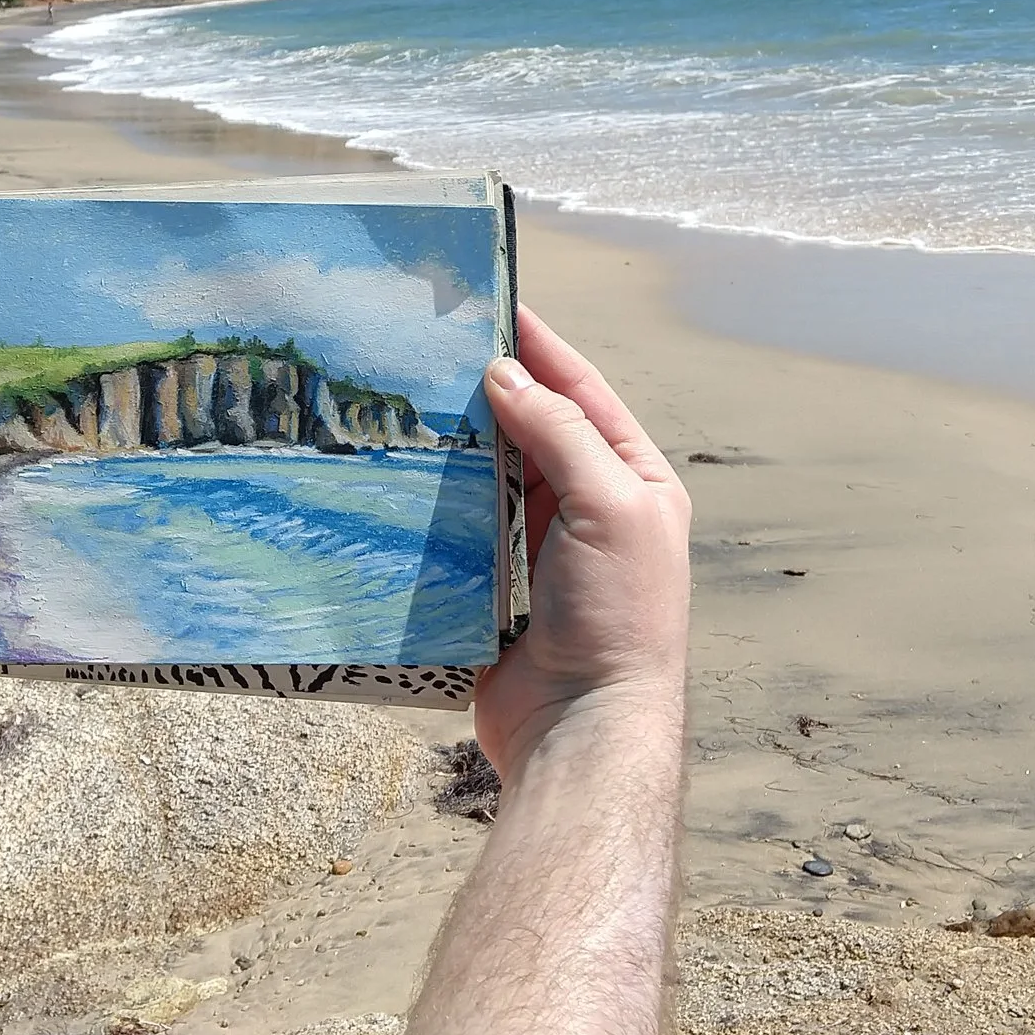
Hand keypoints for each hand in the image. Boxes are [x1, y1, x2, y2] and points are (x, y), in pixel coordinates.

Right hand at [402, 308, 691, 1034]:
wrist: (581, 730)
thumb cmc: (616, 614)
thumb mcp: (606, 505)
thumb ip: (558, 434)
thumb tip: (504, 373)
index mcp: (634, 482)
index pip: (583, 394)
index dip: (542, 349)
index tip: (494, 304)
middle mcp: (591, 510)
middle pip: (533, 430)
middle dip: (488, 390)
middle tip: (432, 346)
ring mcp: (541, 550)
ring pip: (492, 476)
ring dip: (456, 443)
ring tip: (404, 397)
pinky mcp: (495, 586)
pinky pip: (461, 527)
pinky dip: (435, 499)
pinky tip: (399, 471)